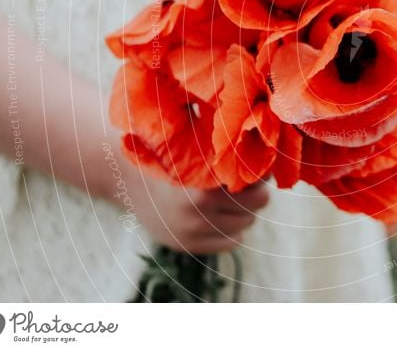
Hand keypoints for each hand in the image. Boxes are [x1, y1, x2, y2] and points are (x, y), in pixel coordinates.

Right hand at [128, 166, 269, 253]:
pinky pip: (232, 241)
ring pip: (246, 222)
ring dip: (244, 210)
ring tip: (229, 196)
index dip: (260, 173)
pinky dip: (232, 229)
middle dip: (256, 191)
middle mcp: (198, 211)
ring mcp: (192, 231)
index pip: (254, 184)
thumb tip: (267, 154)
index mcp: (203, 185)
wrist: (128, 179)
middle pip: (257, 203)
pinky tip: (220, 215)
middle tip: (248, 182)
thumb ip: (227, 155)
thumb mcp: (197, 150)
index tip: (258, 167)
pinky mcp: (189, 246)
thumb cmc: (171, 157)